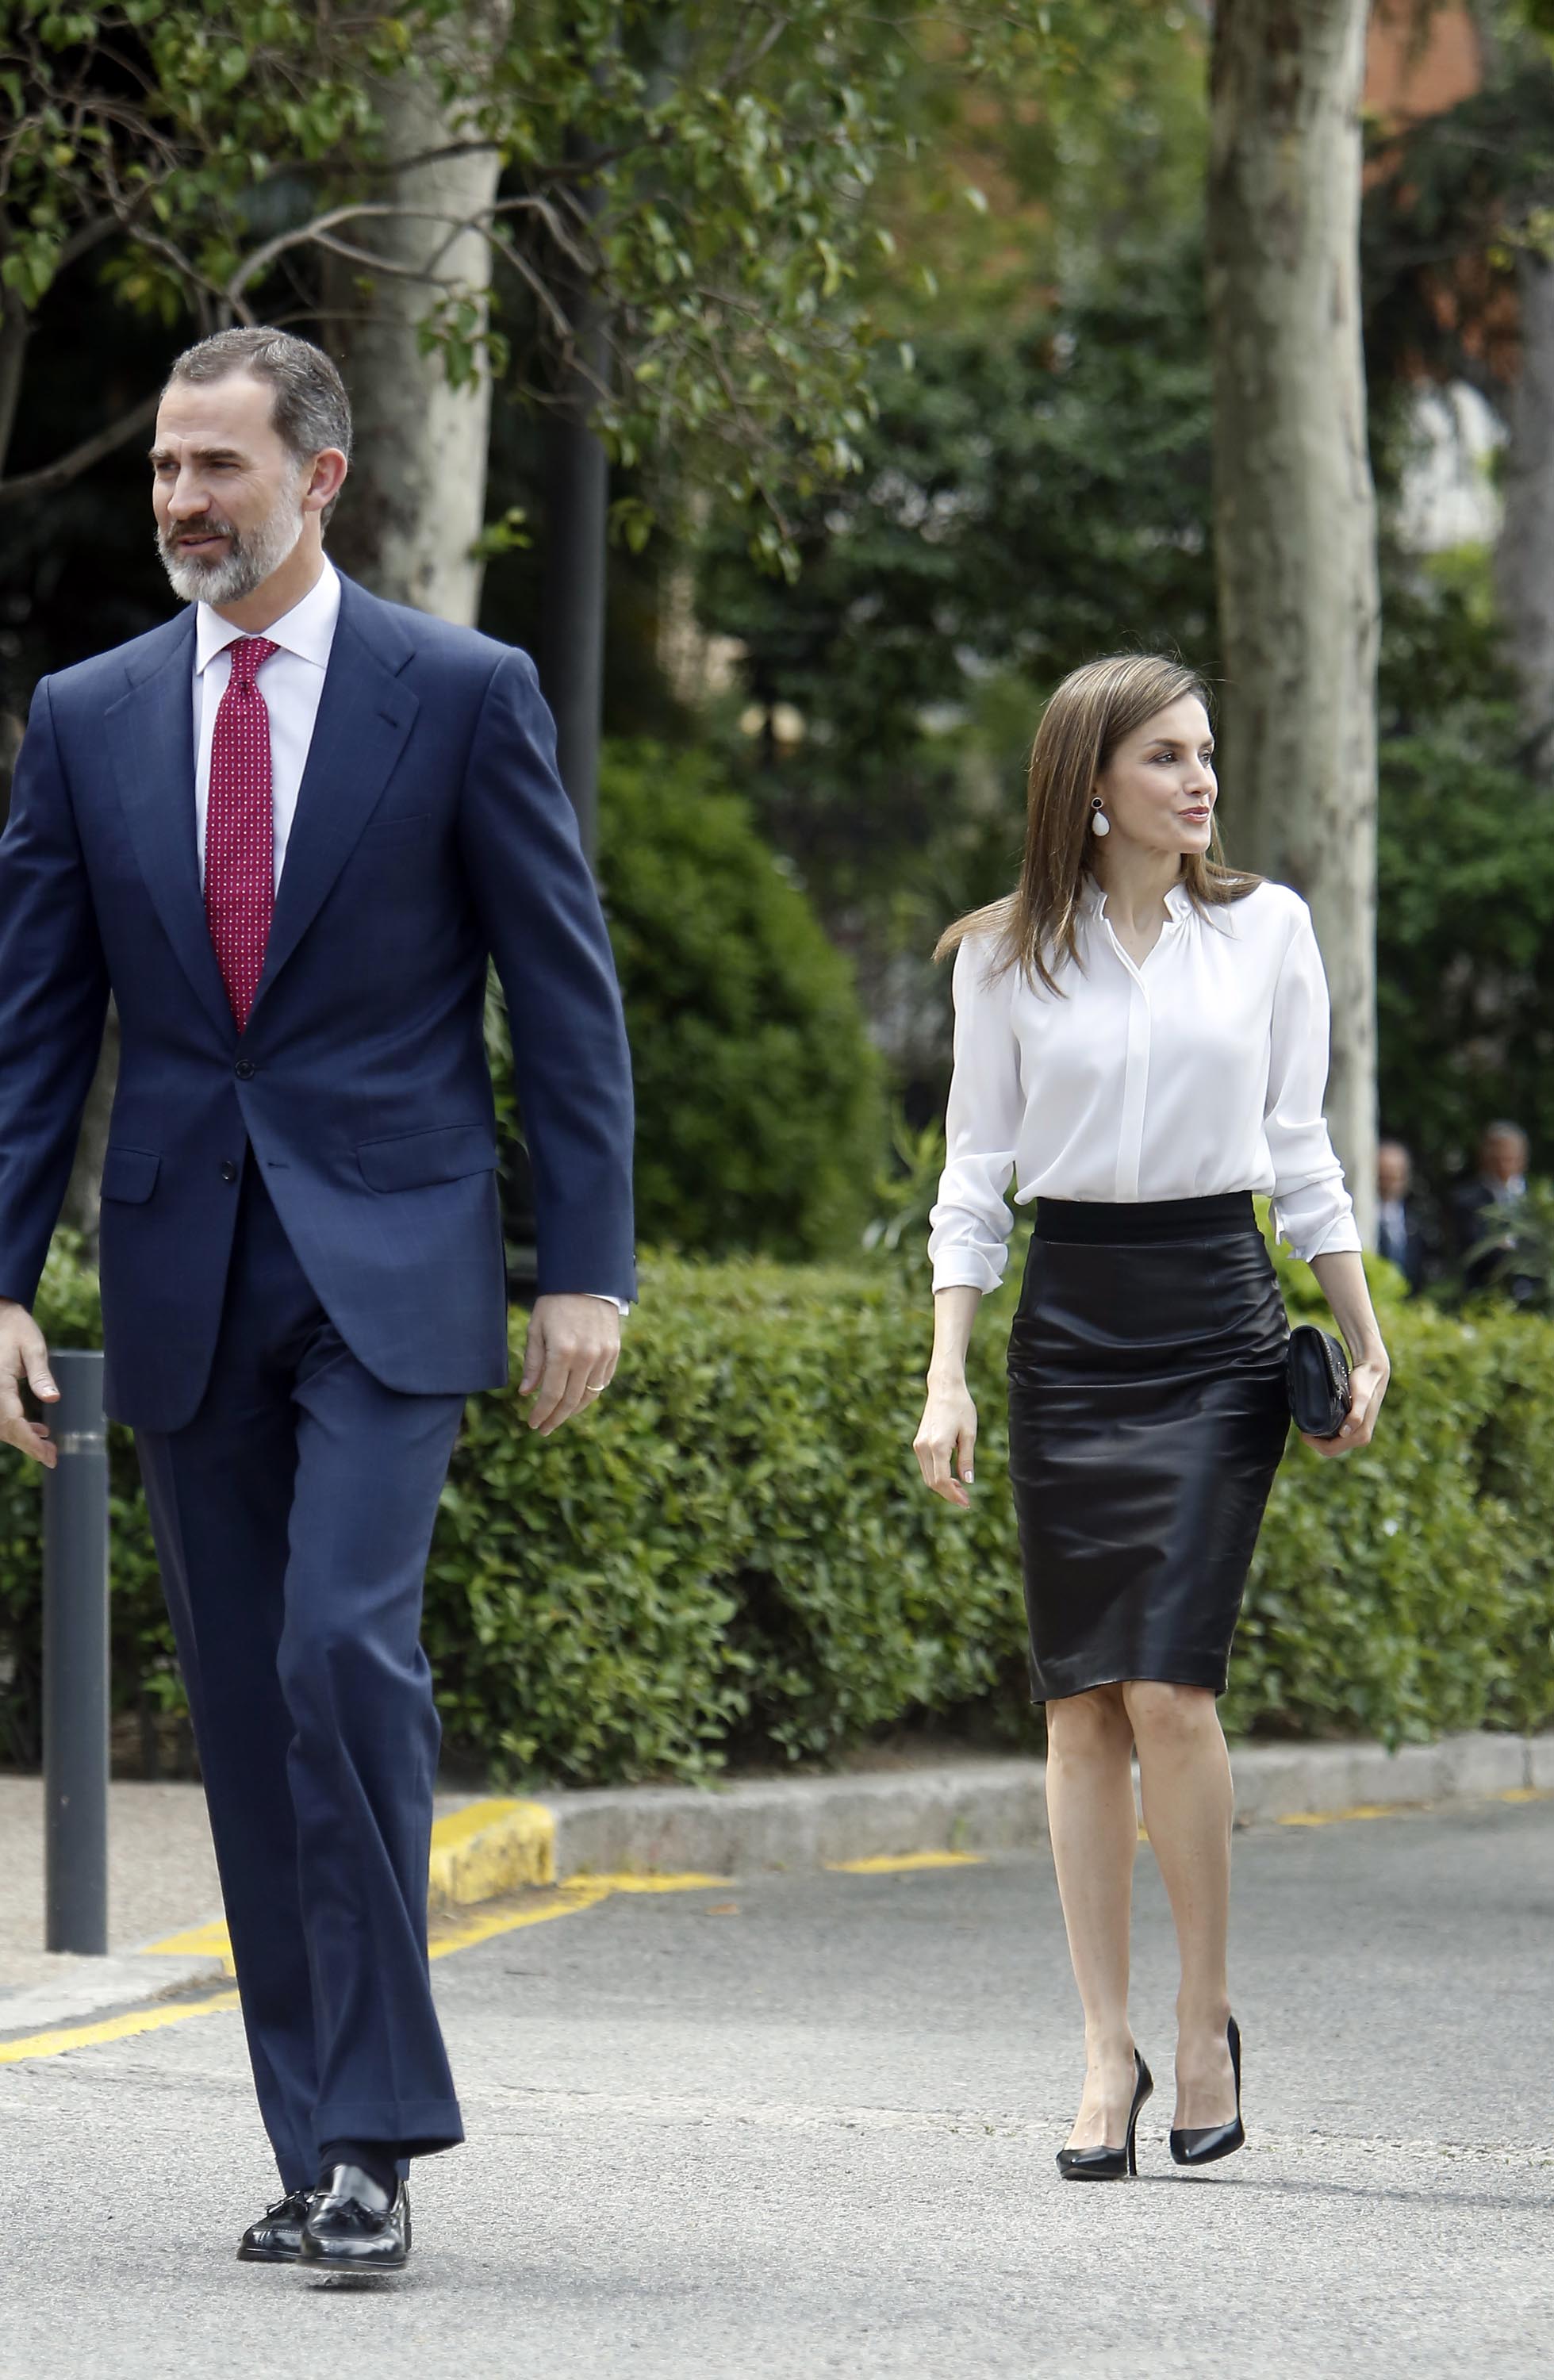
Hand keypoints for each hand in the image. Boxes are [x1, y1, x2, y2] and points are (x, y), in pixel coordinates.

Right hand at [0, 1299, 59, 1469]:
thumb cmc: (16, 1328)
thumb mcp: (33, 1346)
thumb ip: (41, 1374)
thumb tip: (54, 1397)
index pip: (12, 1420)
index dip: (30, 1442)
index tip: (49, 1455)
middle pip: (4, 1428)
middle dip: (28, 1445)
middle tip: (52, 1457)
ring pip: (1, 1425)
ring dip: (22, 1437)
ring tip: (49, 1446)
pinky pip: (1, 1416)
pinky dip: (17, 1426)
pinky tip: (38, 1429)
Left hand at [519, 1295, 620, 1435]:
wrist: (587, 1279)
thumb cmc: (555, 1302)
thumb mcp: (536, 1329)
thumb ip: (533, 1363)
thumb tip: (526, 1393)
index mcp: (563, 1351)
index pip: (551, 1395)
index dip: (541, 1414)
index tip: (533, 1424)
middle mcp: (586, 1357)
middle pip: (570, 1401)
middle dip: (555, 1418)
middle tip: (543, 1429)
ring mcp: (603, 1355)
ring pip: (588, 1395)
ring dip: (572, 1410)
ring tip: (558, 1417)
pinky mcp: (614, 1352)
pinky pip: (602, 1383)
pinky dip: (589, 1395)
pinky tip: (577, 1400)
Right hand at [913, 1372, 977, 1508]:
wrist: (944, 1389)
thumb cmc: (961, 1408)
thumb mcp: (969, 1434)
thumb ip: (967, 1459)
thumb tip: (968, 1481)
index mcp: (937, 1445)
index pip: (942, 1480)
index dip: (953, 1495)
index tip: (966, 1503)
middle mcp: (923, 1447)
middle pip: (932, 1482)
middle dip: (948, 1493)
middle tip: (966, 1499)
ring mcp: (918, 1445)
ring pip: (927, 1476)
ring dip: (942, 1486)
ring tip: (961, 1489)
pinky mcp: (918, 1442)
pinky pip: (926, 1466)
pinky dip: (937, 1476)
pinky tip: (951, 1477)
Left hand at [1301, 1355, 1388, 1458]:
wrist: (1372, 1373)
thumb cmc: (1365, 1383)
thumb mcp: (1361, 1398)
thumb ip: (1356, 1416)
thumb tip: (1344, 1433)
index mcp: (1361, 1436)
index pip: (1331, 1450)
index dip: (1314, 1444)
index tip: (1303, 1432)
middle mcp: (1361, 1438)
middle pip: (1330, 1449)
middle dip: (1315, 1442)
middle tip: (1303, 1428)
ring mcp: (1357, 1434)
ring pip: (1332, 1444)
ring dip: (1319, 1438)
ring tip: (1309, 1424)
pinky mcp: (1354, 1427)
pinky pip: (1336, 1437)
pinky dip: (1325, 1433)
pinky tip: (1319, 1422)